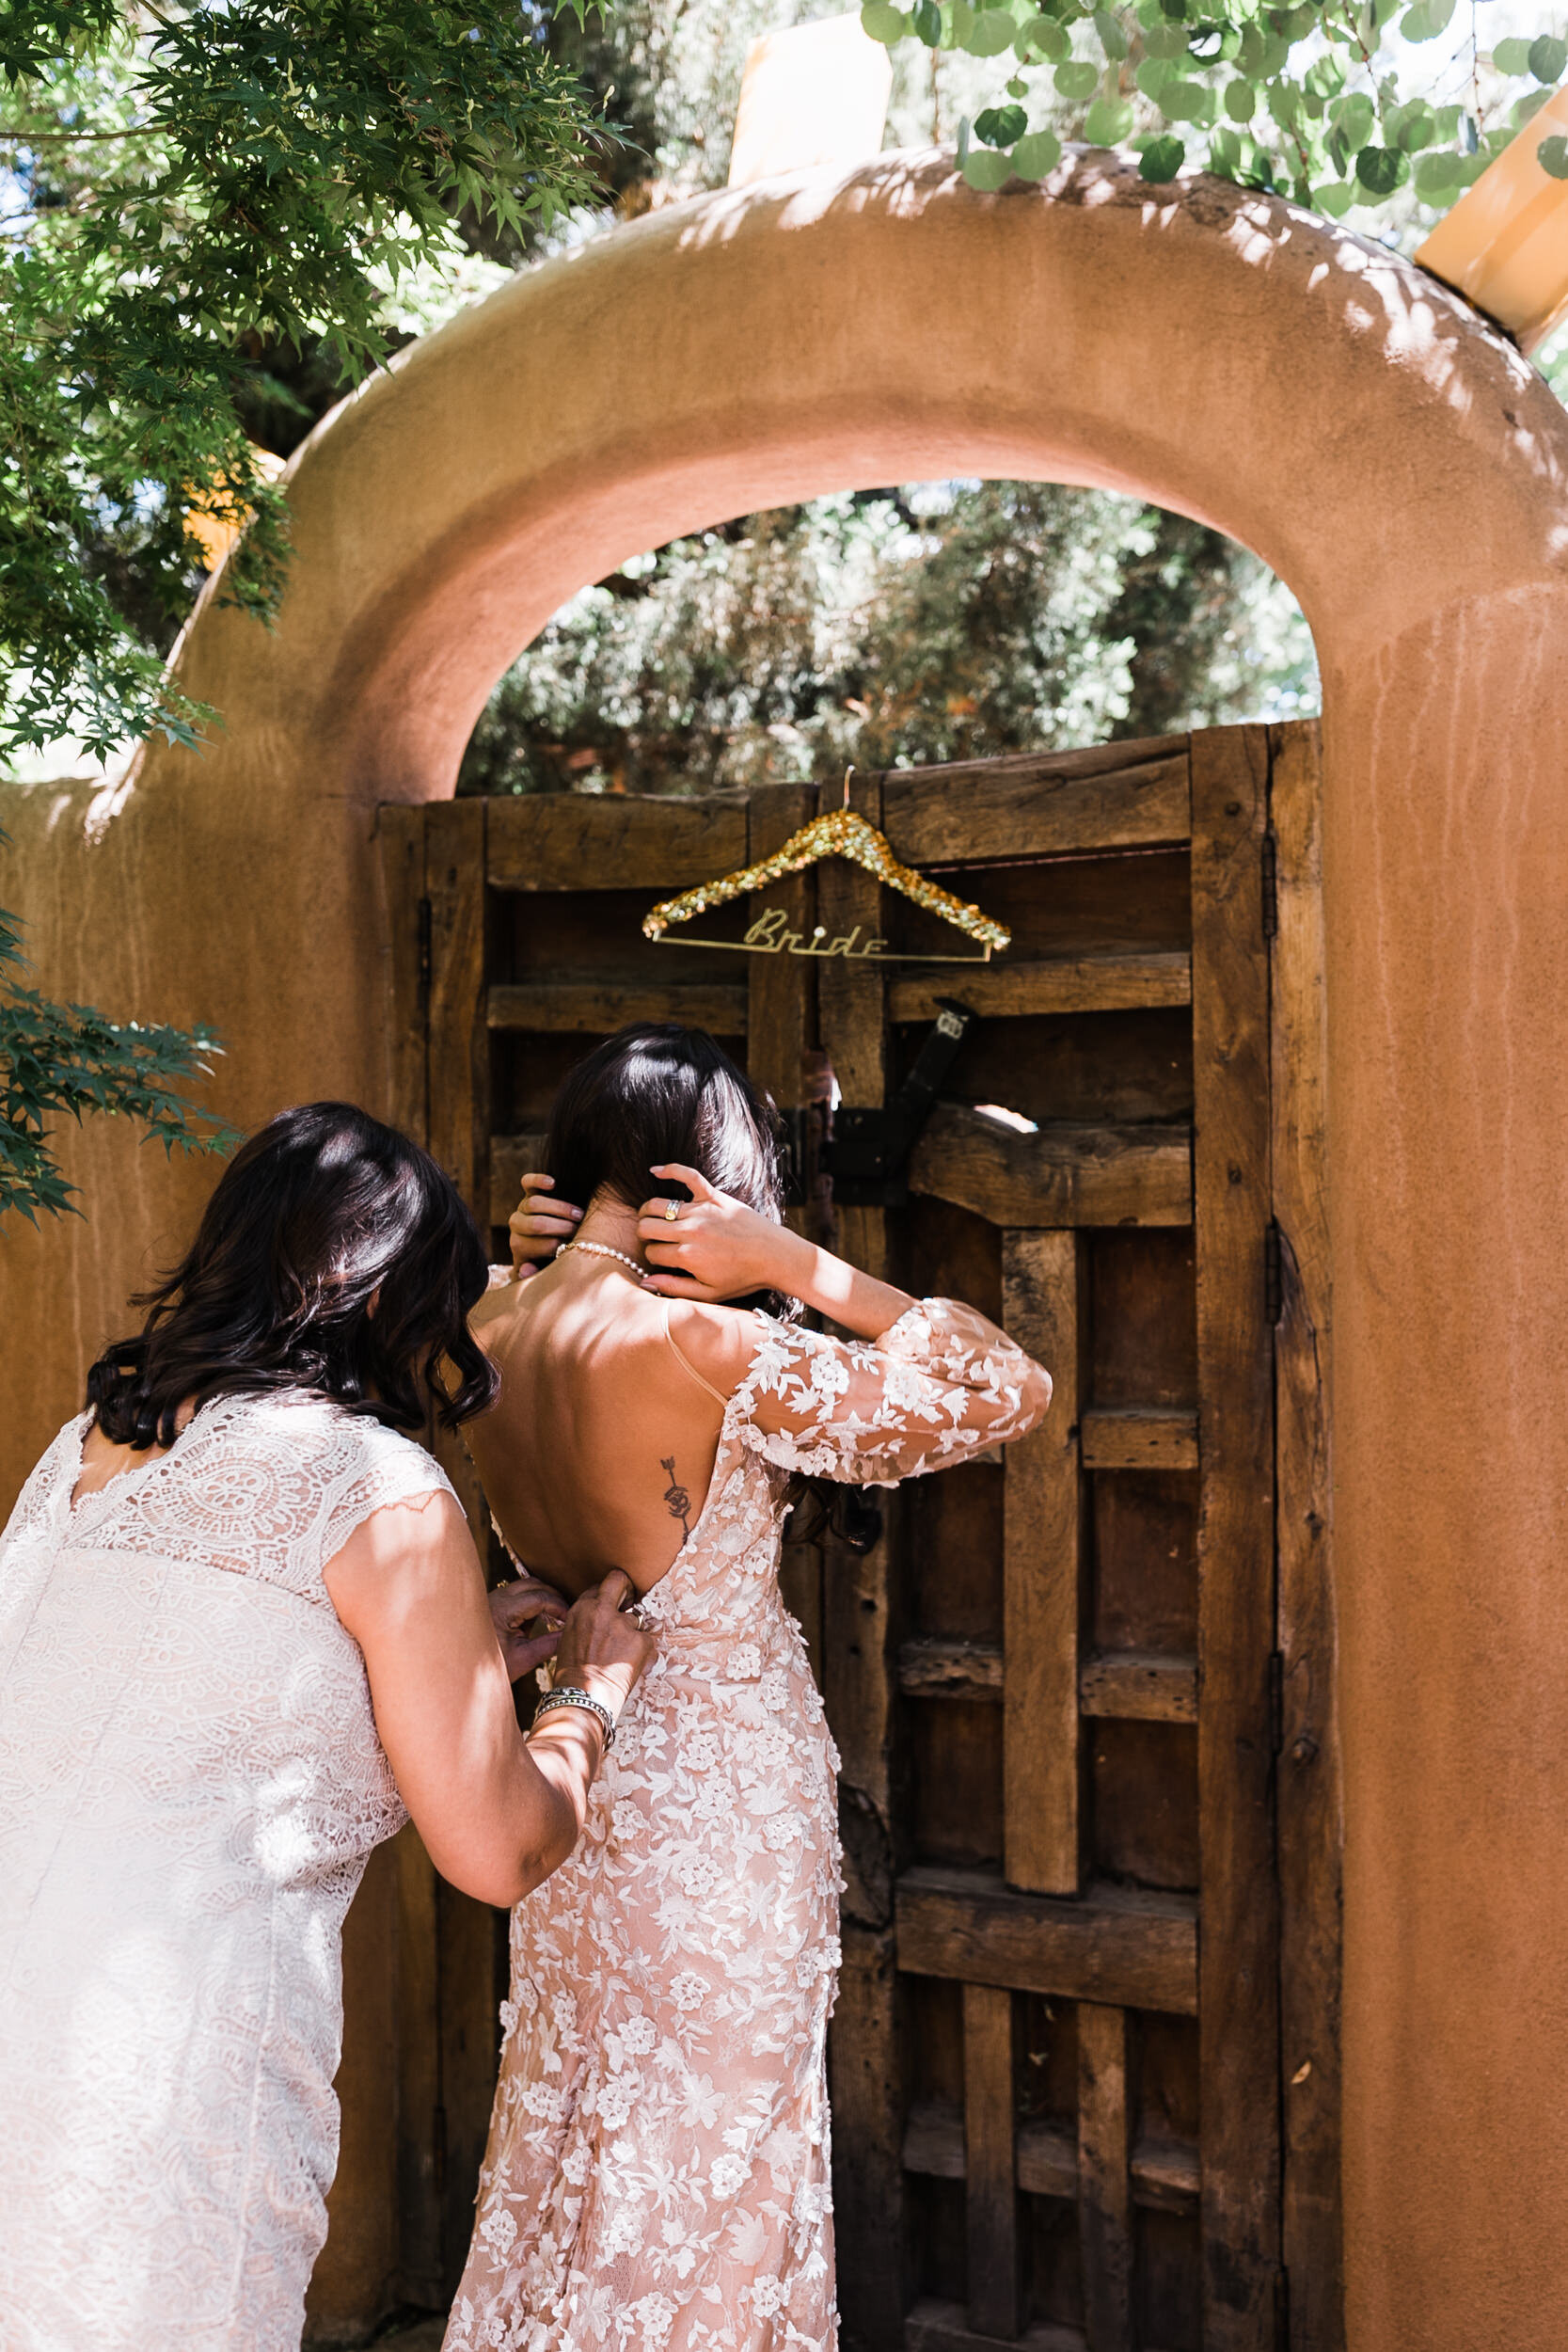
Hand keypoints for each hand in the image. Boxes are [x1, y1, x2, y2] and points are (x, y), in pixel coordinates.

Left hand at [488, 1573, 568, 1681]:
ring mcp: (493, 1598)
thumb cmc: (490, 1667)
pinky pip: (517, 1593)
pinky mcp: (493, 1603)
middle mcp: (496, 1597)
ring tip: (556, 1616)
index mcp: (503, 1609)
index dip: (559, 1607)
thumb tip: (570, 1635)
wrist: (463, 1671)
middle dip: (553, 1597)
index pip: (540, 1598)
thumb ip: (549, 1645)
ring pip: (525, 1586)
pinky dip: (532, 1600)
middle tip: (567, 1614)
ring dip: (543, 1597)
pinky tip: (540, 1618)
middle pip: (534, 1584)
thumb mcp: (523, 1659)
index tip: (570, 1620)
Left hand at [509, 1171, 582, 1278]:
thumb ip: (538, 1274)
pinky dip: (538, 1180)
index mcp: (520, 1247)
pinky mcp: (529, 1191)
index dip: (558, 1246)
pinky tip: (553, 1184)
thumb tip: (526, 1269)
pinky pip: (527, 1182)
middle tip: (580, 1229)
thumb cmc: (553, 1257)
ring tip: (579, 1214)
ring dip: (560, 1209)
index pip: (537, 1246)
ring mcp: (522, 1207)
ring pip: (534, 1203)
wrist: (552, 1237)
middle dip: (561, 1227)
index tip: (576, 1246)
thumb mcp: (547, 1270)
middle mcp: (517, 1226)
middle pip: (536, 1224)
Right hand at [552, 1569, 655, 1714]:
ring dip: (631, 1635)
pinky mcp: (640, 1640)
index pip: (598, 1588)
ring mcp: (622, 1624)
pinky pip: (646, 1641)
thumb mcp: (569, 1638)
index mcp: (581, 1609)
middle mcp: (601, 1611)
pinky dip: (641, 1653)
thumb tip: (599, 1616)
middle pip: (619, 1581)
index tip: (612, 1603)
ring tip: (619, 1657)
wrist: (584, 1697)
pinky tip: (629, 1666)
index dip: (606, 1596)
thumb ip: (585, 1621)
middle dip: (626, 1588)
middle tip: (630, 1599)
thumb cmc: (573, 1675)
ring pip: (634, 1620)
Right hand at [636, 1163, 800, 1302]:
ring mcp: (701, 1211)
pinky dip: (669, 1170)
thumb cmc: (742, 1277)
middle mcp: (690, 1231)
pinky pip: (687, 1176)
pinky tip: (654, 1171)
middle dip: (644, 1234)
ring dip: (648, 1212)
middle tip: (652, 1239)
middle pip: (647, 1227)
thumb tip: (644, 1282)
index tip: (661, 1259)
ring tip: (650, 1218)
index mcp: (687, 1256)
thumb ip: (674, 1288)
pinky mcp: (714, 1196)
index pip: (651, 1252)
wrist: (775, 1256)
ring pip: (657, 1205)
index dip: (652, 1257)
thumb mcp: (709, 1294)